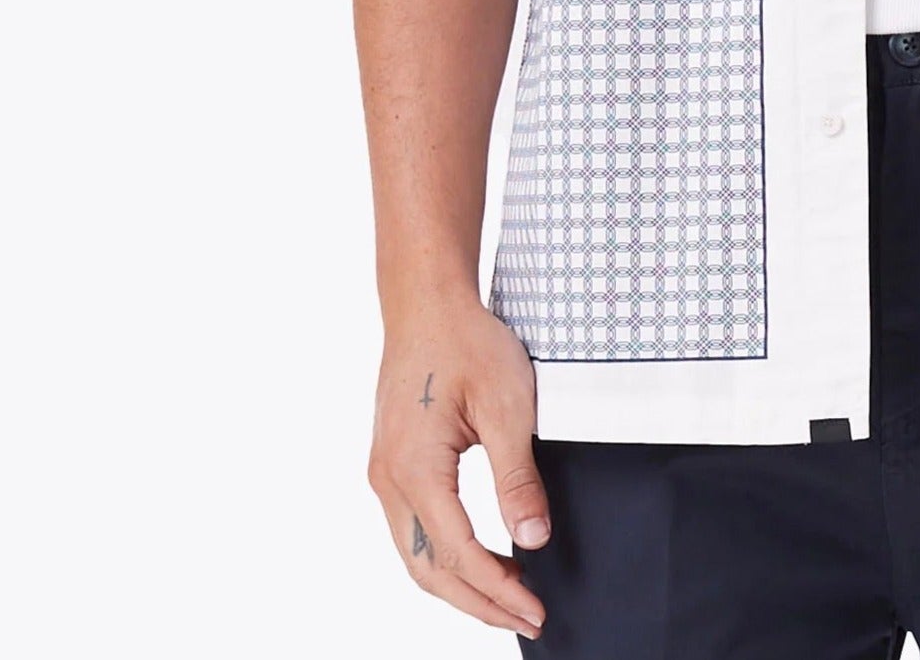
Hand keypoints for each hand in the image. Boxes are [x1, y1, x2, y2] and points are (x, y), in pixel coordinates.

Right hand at [366, 293, 551, 637]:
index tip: (535, 610)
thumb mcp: (507, 405)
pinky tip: (481, 557)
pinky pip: (414, 529)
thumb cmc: (467, 342)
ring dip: (460, 583)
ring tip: (509, 596)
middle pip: (428, 570)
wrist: (427, 302)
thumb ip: (518, 477)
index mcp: (414, 470)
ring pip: (417, 554)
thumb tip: (534, 540)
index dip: (498, 589)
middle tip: (526, 618)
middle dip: (477, 602)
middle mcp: (389, 480)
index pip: (457, 554)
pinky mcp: (392, 464)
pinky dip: (446, 556)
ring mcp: (385, 473)